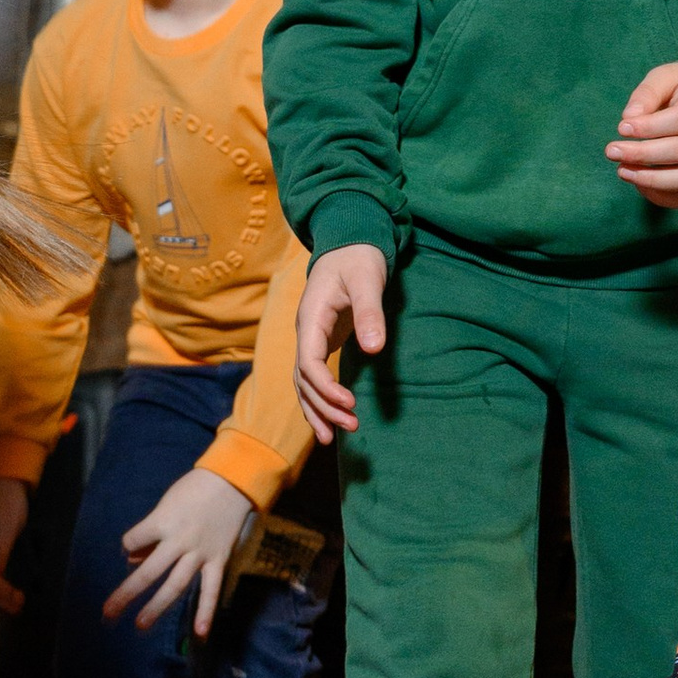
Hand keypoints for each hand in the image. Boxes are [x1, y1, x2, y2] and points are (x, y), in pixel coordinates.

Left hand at [103, 464, 256, 633]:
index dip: (130, 544)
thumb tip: (134, 559)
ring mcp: (199, 553)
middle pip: (148, 572)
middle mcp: (178, 541)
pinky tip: (200, 633)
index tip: (133, 545)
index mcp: (162, 521)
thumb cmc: (194, 488)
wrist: (233, 480)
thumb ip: (151, 531)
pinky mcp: (218, 559)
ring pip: (175, 585)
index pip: (133, 540)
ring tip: (140, 625)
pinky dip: (206, 612)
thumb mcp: (166, 503)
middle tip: (108, 613)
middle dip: (127, 593)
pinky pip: (211, 589)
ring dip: (156, 607)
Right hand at [297, 242, 388, 442]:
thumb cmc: (358, 258)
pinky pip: (314, 377)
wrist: (349, 241)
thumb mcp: (367, 280)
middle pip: (303, 380)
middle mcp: (305, 332)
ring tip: (336, 437)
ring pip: (304, 383)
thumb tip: (373, 349)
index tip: (349, 404)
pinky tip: (331, 419)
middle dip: (324, 406)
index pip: (308, 363)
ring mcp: (311, 338)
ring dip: (319, 409)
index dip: (325, 388)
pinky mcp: (322, 341)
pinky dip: (320, 399)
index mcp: (311, 318)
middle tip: (352, 427)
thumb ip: (370, 313)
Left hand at [607, 60, 677, 208]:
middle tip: (612, 151)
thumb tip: (629, 119)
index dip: (648, 127)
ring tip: (622, 170)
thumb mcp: (665, 76)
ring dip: (650, 180)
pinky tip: (639, 181)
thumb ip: (647, 94)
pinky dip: (661, 195)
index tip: (622, 127)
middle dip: (641, 154)